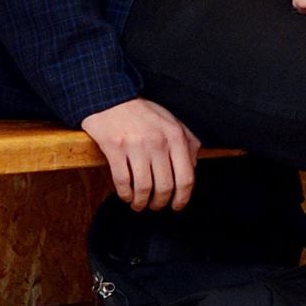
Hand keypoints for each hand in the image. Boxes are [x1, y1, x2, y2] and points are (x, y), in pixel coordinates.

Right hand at [81, 98, 200, 211]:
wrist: (112, 99)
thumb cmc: (144, 113)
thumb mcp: (173, 122)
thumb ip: (188, 142)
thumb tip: (193, 167)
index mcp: (176, 137)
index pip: (186, 177)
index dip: (183, 198)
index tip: (177, 206)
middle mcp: (159, 142)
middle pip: (164, 186)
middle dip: (160, 203)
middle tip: (156, 207)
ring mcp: (136, 146)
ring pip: (143, 188)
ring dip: (141, 202)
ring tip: (139, 205)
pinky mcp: (114, 148)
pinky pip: (122, 181)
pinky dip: (125, 194)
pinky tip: (126, 196)